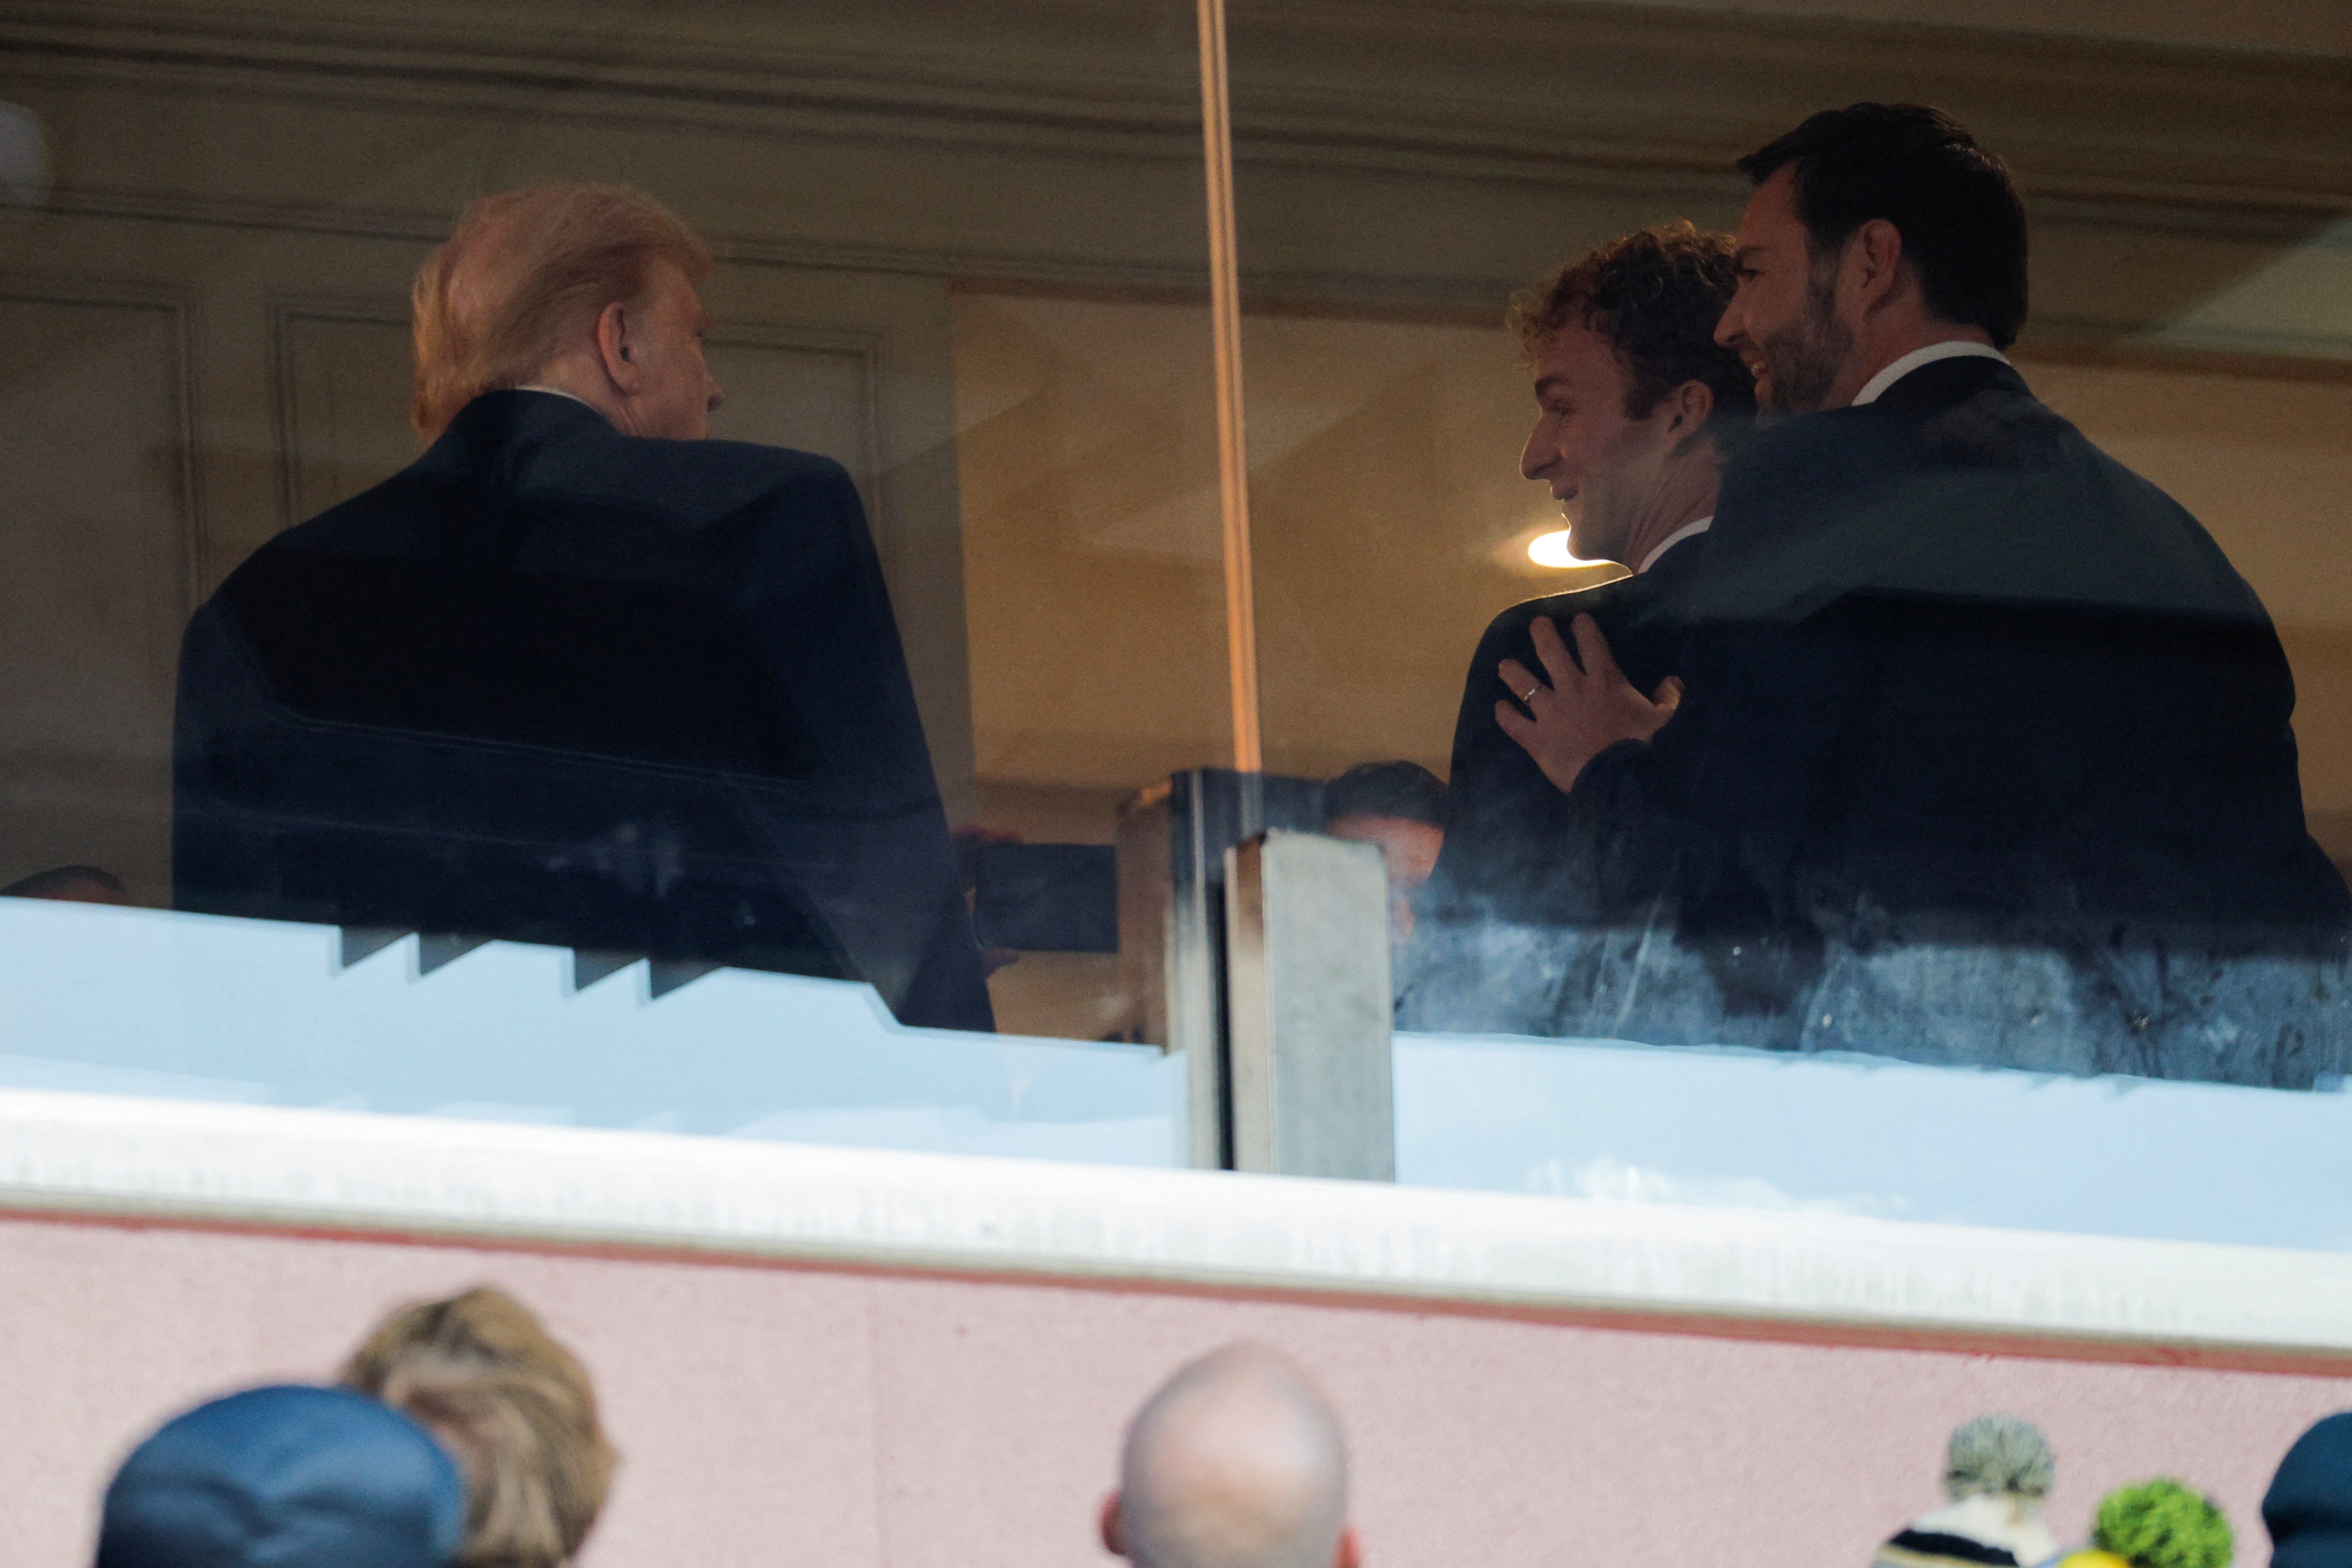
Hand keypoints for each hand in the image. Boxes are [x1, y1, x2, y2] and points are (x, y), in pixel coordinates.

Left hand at [1495, 614, 1683, 794]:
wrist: (1617, 779)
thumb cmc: (1643, 746)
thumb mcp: (1665, 719)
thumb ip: (1668, 697)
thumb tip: (1673, 681)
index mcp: (1604, 680)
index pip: (1591, 644)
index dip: (1583, 628)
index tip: (1577, 619)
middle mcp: (1572, 689)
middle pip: (1551, 653)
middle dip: (1542, 634)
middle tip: (1536, 624)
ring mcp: (1550, 713)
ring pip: (1525, 685)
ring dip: (1513, 673)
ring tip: (1504, 665)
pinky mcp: (1536, 738)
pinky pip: (1514, 724)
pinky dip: (1504, 715)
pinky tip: (1498, 708)